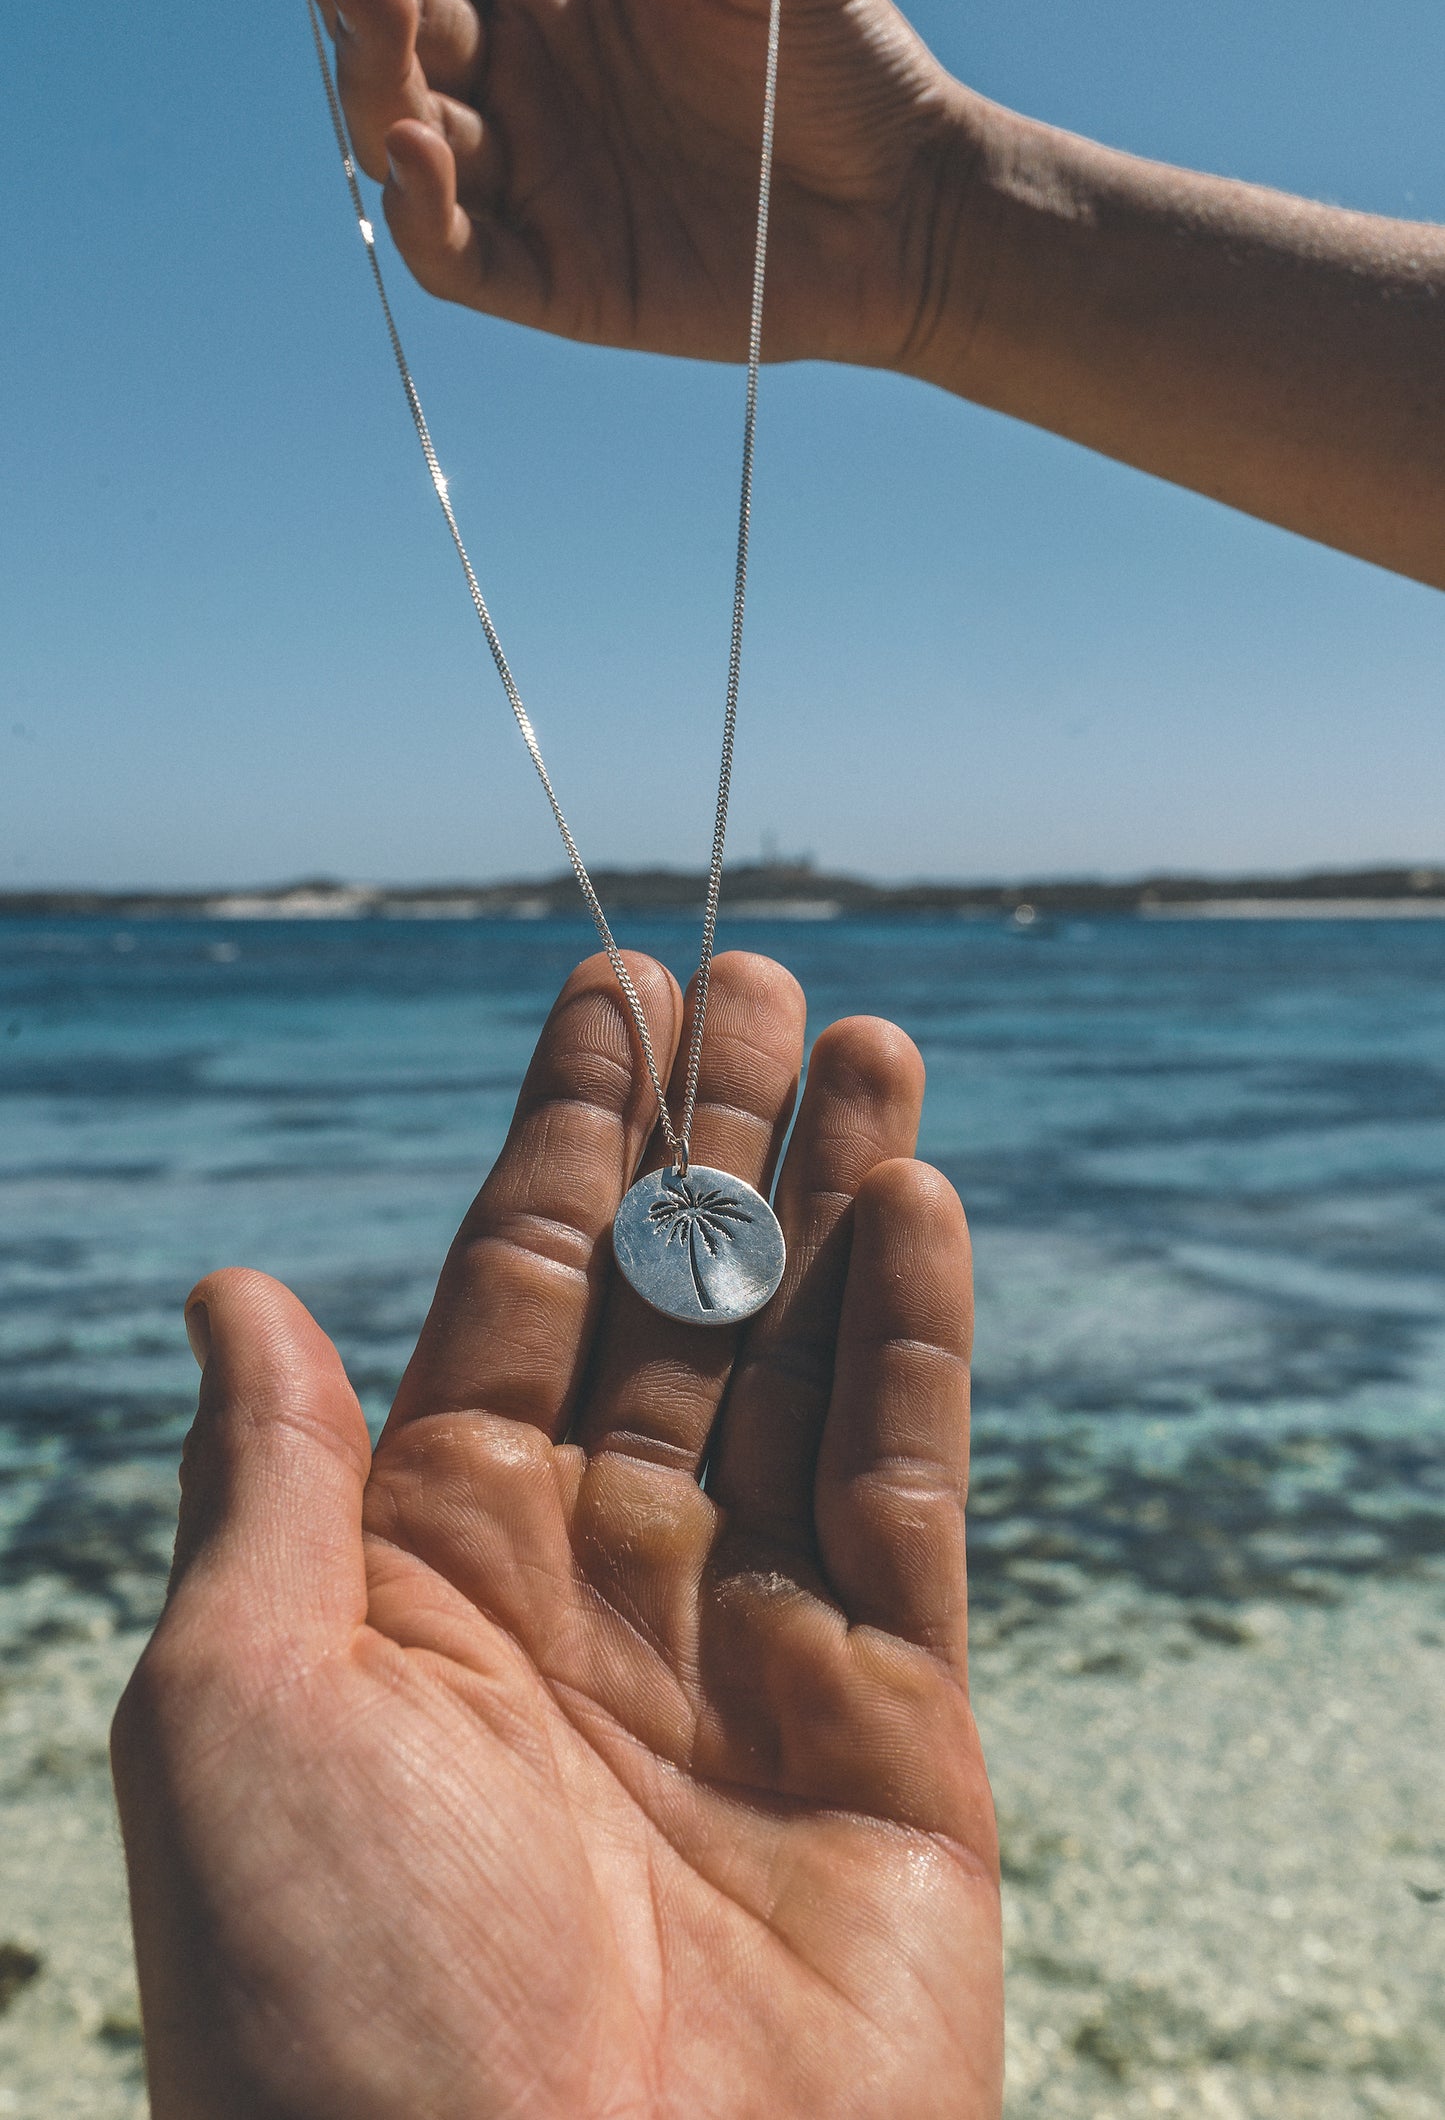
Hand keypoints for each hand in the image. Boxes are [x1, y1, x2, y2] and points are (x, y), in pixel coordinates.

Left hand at [113, 950, 1001, 2117]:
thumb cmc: (332, 2017)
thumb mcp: (239, 1712)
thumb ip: (276, 1484)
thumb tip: (239, 1293)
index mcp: (430, 1564)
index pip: (515, 1290)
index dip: (562, 1137)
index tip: (607, 991)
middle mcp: (593, 1580)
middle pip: (669, 1303)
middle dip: (710, 1137)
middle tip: (749, 975)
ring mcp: (748, 1643)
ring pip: (798, 1364)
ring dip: (829, 1201)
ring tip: (858, 1041)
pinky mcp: (894, 1726)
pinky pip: (903, 1491)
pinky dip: (914, 1345)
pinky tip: (914, 1205)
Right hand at [295, 0, 979, 367]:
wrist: (908, 201)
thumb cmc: (848, 59)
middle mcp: (526, 76)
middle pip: (399, 30)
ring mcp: (535, 180)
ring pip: (402, 134)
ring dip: (372, 84)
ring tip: (381, 27)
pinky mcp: (558, 279)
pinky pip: (457, 256)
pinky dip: (419, 213)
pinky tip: (413, 152)